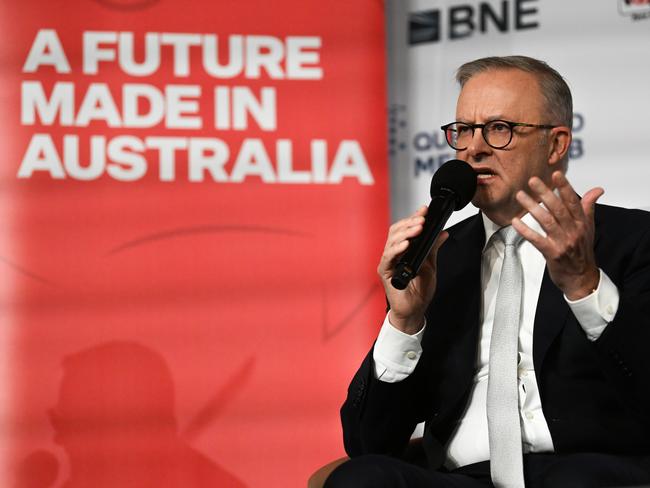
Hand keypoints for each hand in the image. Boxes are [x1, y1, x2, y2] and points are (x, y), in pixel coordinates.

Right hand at [377, 205, 448, 333]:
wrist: (415, 310)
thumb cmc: (419, 290)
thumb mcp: (431, 265)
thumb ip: (433, 248)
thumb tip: (442, 233)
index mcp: (403, 250)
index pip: (405, 229)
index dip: (413, 218)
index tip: (424, 210)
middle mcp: (394, 254)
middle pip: (396, 231)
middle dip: (410, 223)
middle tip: (422, 218)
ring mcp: (388, 262)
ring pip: (392, 241)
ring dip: (405, 233)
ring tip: (418, 228)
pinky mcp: (385, 272)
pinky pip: (388, 257)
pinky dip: (397, 249)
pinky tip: (406, 244)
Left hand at [512, 171, 603, 299]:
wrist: (582, 277)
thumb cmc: (582, 251)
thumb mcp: (588, 228)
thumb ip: (588, 207)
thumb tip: (597, 190)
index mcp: (581, 222)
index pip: (573, 201)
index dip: (564, 186)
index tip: (556, 174)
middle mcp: (573, 230)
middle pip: (558, 208)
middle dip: (544, 192)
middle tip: (532, 180)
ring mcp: (563, 242)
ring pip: (546, 220)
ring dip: (532, 207)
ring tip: (520, 196)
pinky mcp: (552, 253)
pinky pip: (537, 239)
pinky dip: (525, 230)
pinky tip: (515, 221)